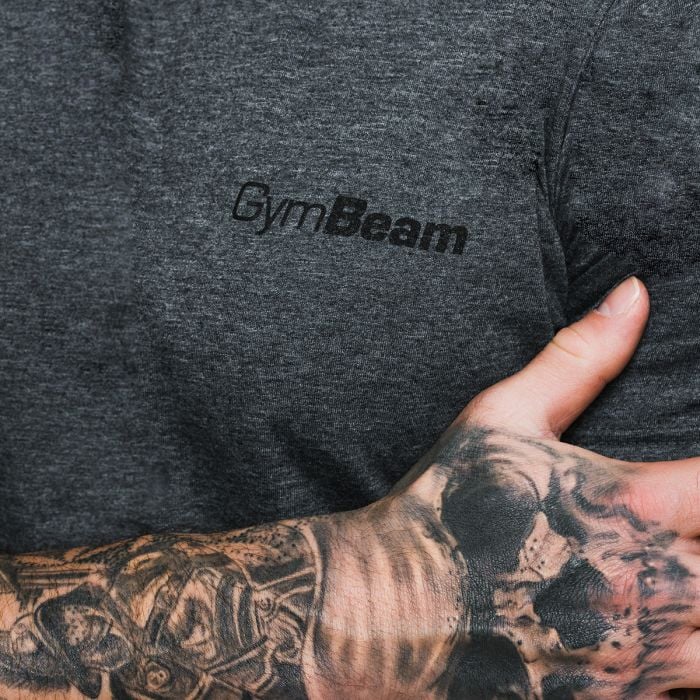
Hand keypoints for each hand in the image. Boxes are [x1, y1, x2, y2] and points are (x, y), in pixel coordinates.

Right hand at [2, 276, 697, 699]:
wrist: (382, 610)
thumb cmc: (441, 504)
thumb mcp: (500, 417)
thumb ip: (579, 356)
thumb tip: (635, 291)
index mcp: (629, 504)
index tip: (696, 478)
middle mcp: (646, 584)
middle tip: (679, 527)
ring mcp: (632, 657)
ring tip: (671, 578)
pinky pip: (680, 688)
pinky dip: (679, 660)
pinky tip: (655, 632)